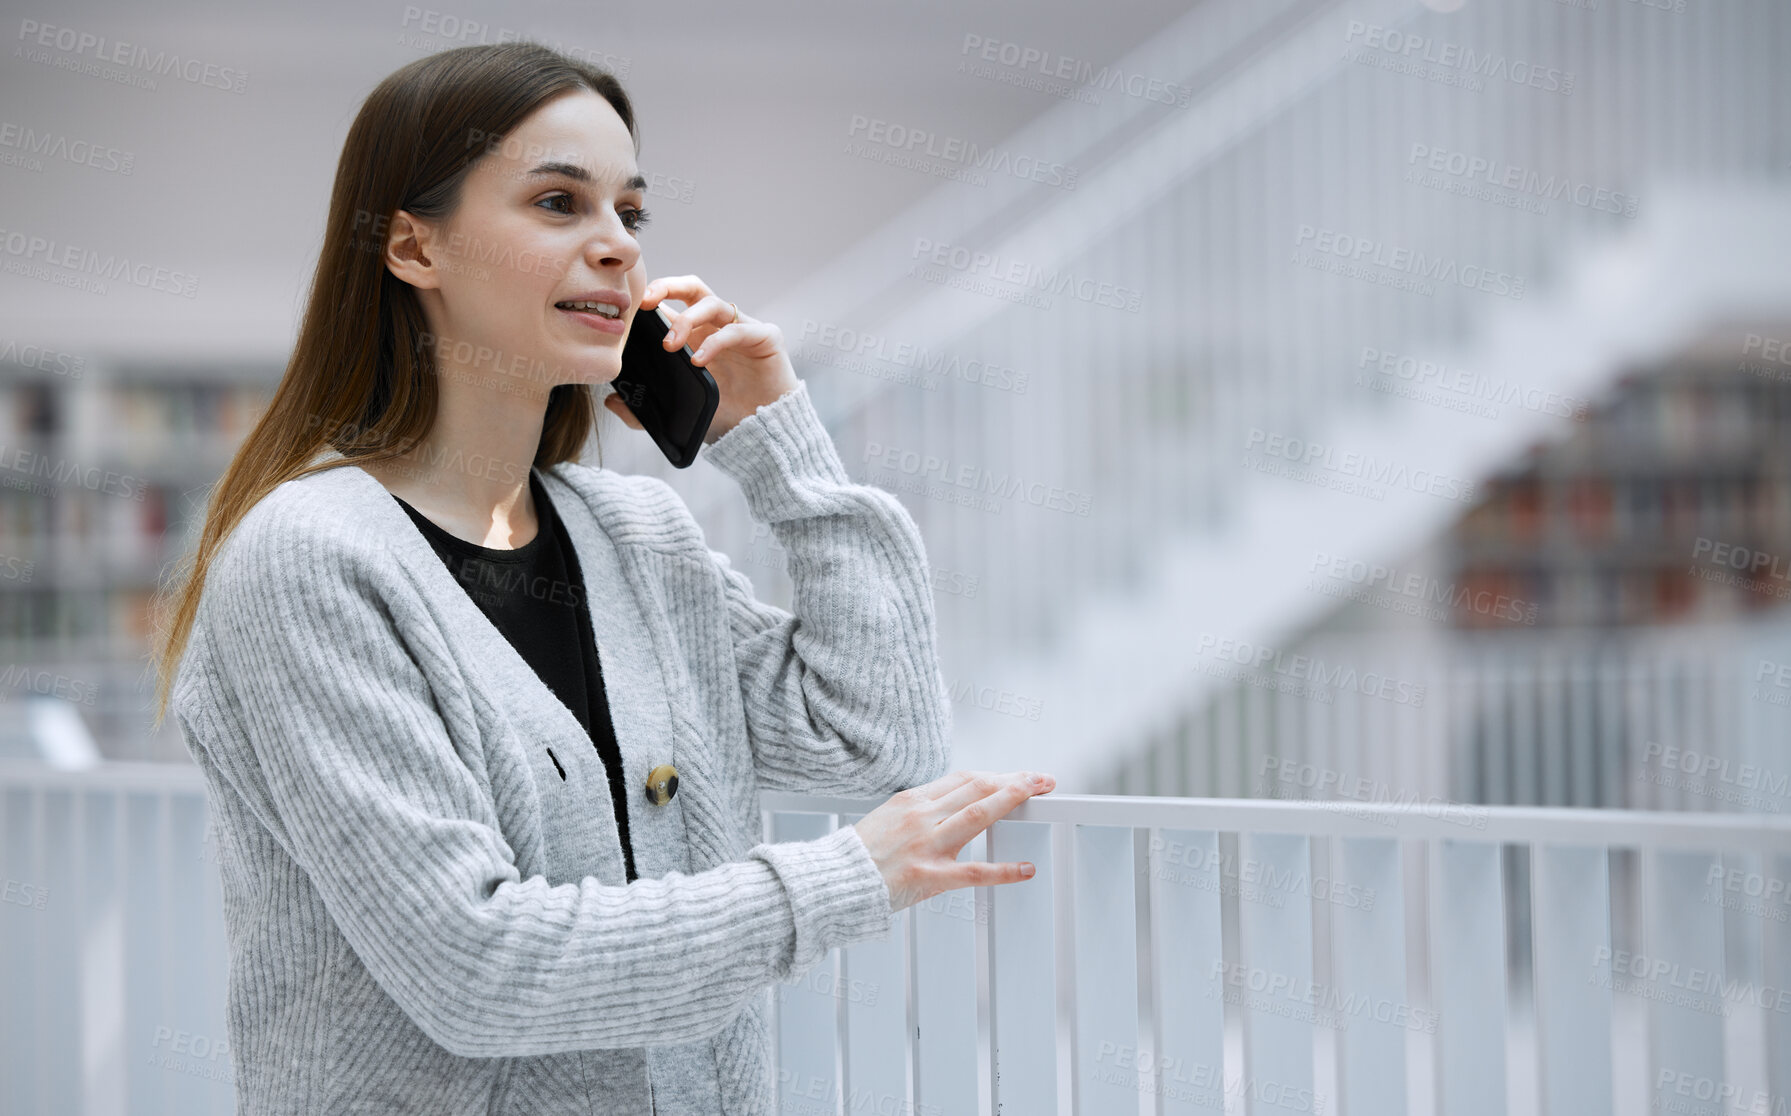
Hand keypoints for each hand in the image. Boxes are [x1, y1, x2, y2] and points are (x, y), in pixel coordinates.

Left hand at [603, 274, 801, 443]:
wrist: (761, 434)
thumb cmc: (724, 416)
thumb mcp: (674, 412)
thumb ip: (642, 411)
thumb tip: (612, 401)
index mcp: (695, 335)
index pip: (671, 303)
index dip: (650, 298)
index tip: (627, 309)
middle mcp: (717, 326)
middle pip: (692, 288)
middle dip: (667, 286)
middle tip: (646, 303)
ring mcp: (741, 328)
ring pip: (712, 303)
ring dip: (687, 319)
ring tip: (670, 344)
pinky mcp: (764, 337)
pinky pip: (737, 329)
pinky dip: (714, 342)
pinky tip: (698, 360)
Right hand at [850, 770, 1056, 913]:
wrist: (834, 881)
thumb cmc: (860, 854)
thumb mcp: (888, 817)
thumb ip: (921, 809)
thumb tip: (953, 801)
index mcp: (911, 800)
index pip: (964, 779)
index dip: (996, 775)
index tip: (1018, 776)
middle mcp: (921, 817)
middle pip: (976, 788)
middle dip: (1014, 781)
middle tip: (1042, 779)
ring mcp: (926, 846)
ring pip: (977, 815)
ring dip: (1011, 801)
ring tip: (1038, 795)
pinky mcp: (928, 877)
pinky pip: (973, 872)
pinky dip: (1003, 871)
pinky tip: (1025, 869)